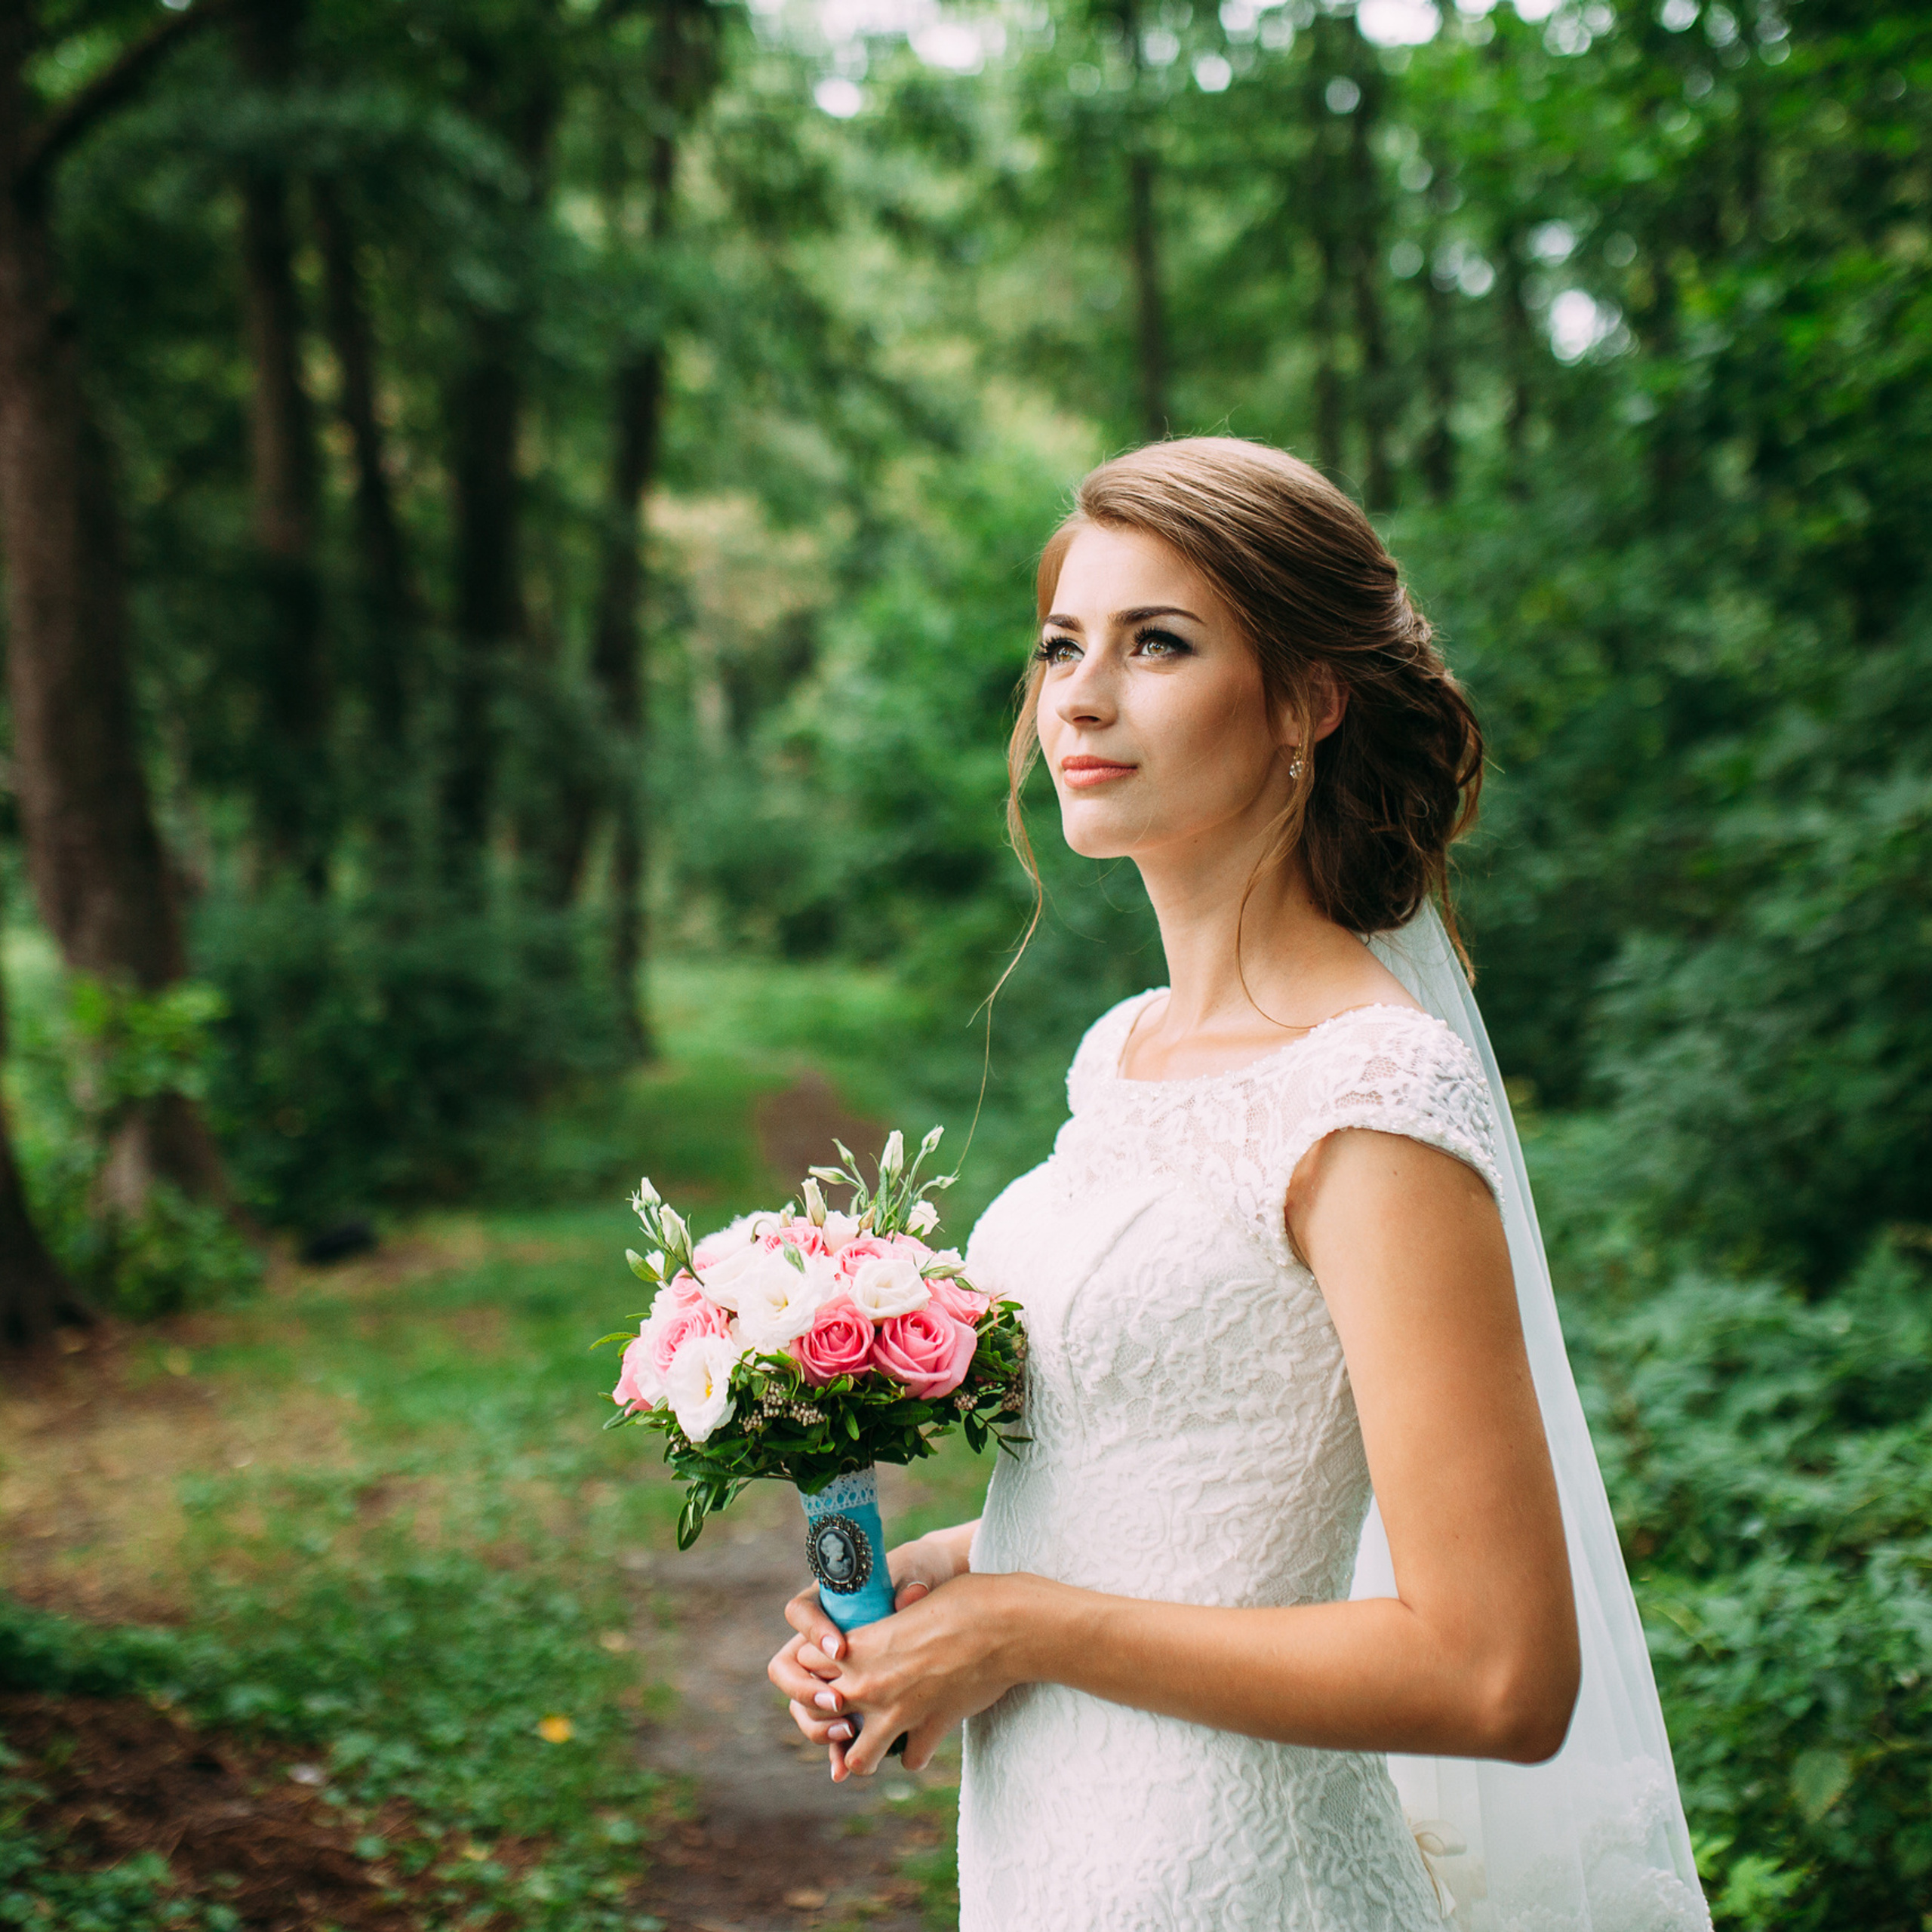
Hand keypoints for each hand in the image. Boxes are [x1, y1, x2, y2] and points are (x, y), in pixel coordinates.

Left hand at [775, 1569, 1028, 1778]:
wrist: (1002, 1625)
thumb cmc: (958, 1601)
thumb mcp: (906, 1604)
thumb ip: (878, 1630)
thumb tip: (867, 1633)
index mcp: (856, 1648)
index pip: (803, 1663)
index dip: (812, 1664)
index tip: (825, 1662)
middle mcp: (867, 1686)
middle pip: (819, 1715)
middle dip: (828, 1714)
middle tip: (843, 1706)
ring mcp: (897, 1715)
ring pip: (856, 1758)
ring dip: (862, 1750)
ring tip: (873, 1737)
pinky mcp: (929, 1731)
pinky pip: (909, 1759)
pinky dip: (913, 1751)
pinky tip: (920, 1736)